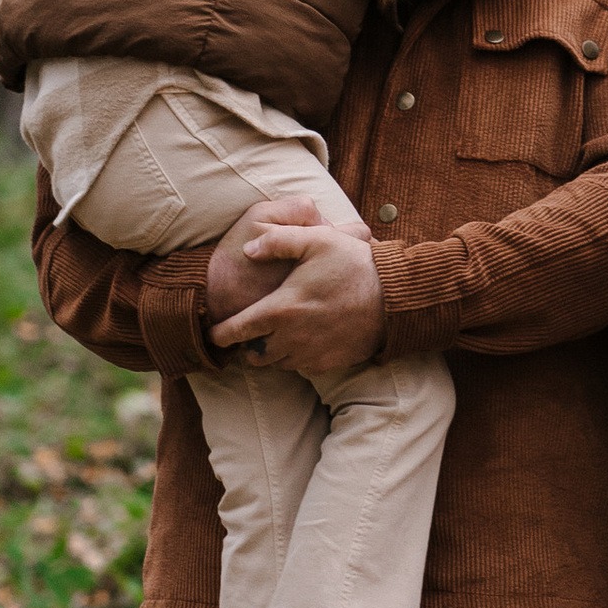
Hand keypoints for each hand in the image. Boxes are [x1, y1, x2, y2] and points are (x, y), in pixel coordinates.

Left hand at [208, 209, 385, 376]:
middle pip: (254, 355)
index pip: (236, 331)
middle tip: (249, 334)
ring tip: (276, 336)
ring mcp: (310, 354)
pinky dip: (296, 357)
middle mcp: (291, 338)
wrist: (394, 297)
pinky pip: (301, 367)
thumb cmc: (354, 265)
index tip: (214, 333)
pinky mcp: (328, 364)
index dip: (219, 334)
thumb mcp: (317, 239)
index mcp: (280, 309)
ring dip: (271, 353)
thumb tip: (248, 249)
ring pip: (277, 363)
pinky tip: (303, 340)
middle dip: (247, 346)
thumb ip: (278, 240)